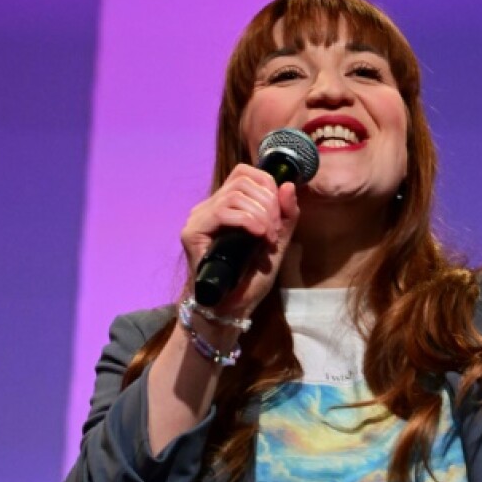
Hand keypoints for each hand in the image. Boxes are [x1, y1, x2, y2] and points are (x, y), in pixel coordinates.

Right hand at [180, 164, 299, 315]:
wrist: (231, 309)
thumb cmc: (251, 278)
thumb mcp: (277, 242)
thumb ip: (286, 216)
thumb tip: (288, 185)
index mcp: (228, 204)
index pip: (246, 173)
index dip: (268, 184)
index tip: (279, 214)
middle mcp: (211, 206)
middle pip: (243, 181)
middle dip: (269, 203)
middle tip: (275, 231)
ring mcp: (200, 218)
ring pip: (235, 195)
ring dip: (261, 214)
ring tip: (268, 238)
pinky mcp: (192, 232)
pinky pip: (222, 211)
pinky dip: (247, 221)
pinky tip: (258, 235)